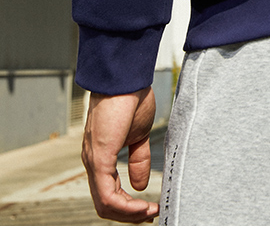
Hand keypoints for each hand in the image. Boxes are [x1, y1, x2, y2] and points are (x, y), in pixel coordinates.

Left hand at [82, 87, 159, 222]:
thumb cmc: (131, 99)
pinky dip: (125, 205)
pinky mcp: (99, 157)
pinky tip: (142, 204)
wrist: (126, 77)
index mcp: (101, 157)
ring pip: (104, 203)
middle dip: (130, 214)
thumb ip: (138, 159)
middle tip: (151, 215)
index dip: (129, 206)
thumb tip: (140, 185)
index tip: (150, 207)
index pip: (109, 193)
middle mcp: (93, 162)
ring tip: (150, 212)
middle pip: (105, 204)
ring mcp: (94, 161)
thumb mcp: (139, 135)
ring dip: (129, 213)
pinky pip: (107, 194)